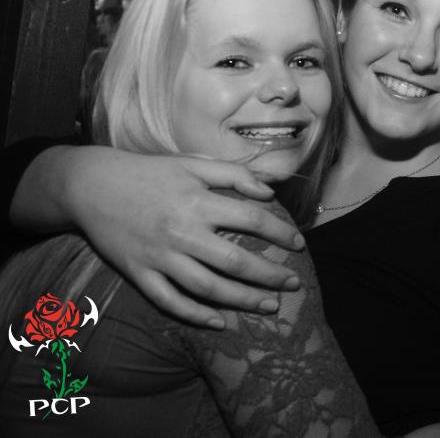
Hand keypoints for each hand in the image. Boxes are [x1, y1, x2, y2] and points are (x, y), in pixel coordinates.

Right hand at [58, 146, 304, 327]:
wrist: (91, 185)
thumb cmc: (149, 172)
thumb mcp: (193, 164)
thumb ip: (234, 174)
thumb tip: (270, 191)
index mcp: (198, 201)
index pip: (251, 219)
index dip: (280, 233)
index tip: (299, 244)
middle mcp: (182, 233)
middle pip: (236, 262)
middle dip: (271, 275)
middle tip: (295, 283)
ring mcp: (160, 257)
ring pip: (208, 288)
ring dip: (243, 300)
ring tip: (270, 305)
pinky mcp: (140, 274)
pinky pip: (170, 302)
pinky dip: (196, 315)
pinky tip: (220, 322)